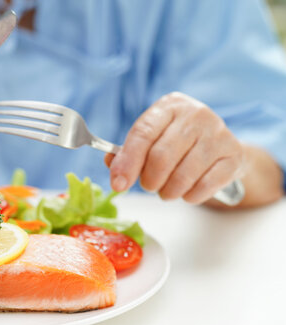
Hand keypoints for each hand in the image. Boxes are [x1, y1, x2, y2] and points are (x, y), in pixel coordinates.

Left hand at [105, 92, 246, 203]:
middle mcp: (196, 114)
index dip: (127, 162)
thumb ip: (126, 154)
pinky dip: (191, 196)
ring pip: (183, 174)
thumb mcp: (150, 141)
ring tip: (167, 191)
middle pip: (161, 156)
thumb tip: (113, 168)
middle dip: (149, 180)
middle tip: (149, 186)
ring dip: (168, 192)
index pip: (143, 133)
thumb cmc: (176, 144)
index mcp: (169, 106)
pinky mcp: (235, 155)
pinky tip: (188, 192)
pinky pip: (206, 185)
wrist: (218, 148)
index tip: (118, 184)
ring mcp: (219, 133)